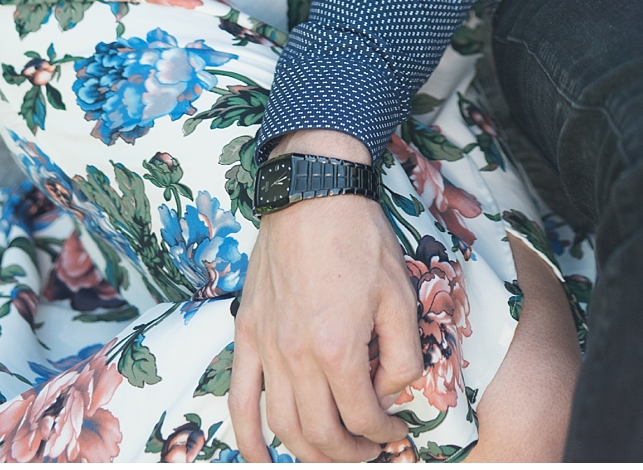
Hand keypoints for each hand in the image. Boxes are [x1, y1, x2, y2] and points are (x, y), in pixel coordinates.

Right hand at [229, 139, 420, 462]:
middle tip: (370, 453)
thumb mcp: (402, 294)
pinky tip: (260, 458)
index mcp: (339, 348)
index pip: (361, 415)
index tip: (397, 434)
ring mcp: (267, 349)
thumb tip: (392, 390)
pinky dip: (247, 437)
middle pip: (319, 432)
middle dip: (348, 453)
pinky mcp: (248, 336)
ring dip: (305, 452)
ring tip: (332, 455)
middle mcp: (297, 357)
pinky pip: (239, 401)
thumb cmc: (363, 241)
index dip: (383, 434)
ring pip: (280, 425)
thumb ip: (403, 352)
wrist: (314, 197)